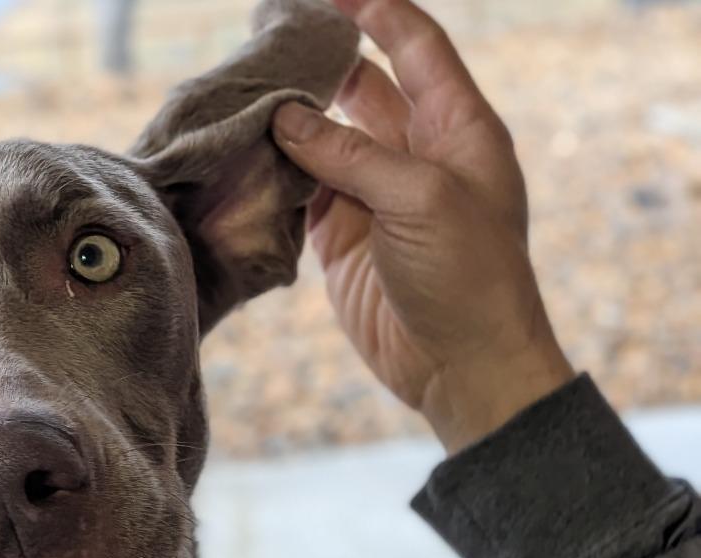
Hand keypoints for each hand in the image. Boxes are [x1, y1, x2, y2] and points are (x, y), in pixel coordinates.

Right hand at [273, 0, 573, 452]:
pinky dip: (280, 179)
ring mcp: (376, 199)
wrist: (462, 366)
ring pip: (326, 143)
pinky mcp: (345, 240)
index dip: (375, 10)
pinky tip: (250, 161)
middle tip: (267, 43)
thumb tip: (287, 118)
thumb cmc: (468, 276)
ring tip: (245, 98)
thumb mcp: (419, 200)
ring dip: (291, 125)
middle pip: (363, 88)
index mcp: (457, 129)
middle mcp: (416, 156)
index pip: (415, 46)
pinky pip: (306, 195)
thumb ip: (352, 154)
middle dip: (320, 64)